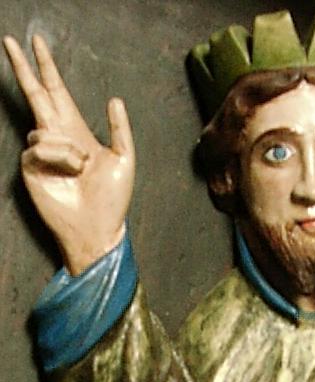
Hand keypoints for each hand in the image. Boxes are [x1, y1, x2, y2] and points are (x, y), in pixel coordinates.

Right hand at [3, 35, 134, 273]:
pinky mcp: (31, 169)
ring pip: (42, 127)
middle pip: (35, 94)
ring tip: (81, 168)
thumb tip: (114, 98)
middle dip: (24, 69)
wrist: (98, 229)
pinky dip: (57, 155)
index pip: (56, 91)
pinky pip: (38, 146)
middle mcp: (56, 138)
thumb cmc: (112, 201)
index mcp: (76, 130)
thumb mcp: (125, 159)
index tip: (36, 43)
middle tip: (11, 41)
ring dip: (66, 146)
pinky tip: (70, 171)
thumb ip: (119, 128)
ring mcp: (42, 153)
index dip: (46, 67)